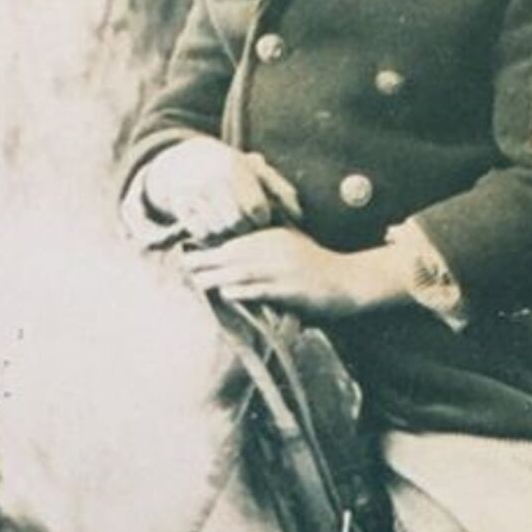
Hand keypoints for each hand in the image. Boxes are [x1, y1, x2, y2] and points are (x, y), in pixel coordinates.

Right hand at [142, 138, 301, 242]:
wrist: (186, 159)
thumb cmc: (233, 169)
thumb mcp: (258, 171)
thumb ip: (281, 190)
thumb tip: (299, 216)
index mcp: (234, 167)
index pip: (256, 208)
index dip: (262, 217)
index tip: (261, 216)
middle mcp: (212, 180)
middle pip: (237, 224)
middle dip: (245, 228)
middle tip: (245, 224)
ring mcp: (193, 194)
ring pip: (218, 232)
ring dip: (227, 234)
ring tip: (229, 224)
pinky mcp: (179, 206)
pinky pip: (200, 234)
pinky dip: (209, 236)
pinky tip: (214, 227)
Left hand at [177, 227, 413, 318]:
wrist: (349, 281)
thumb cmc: (317, 268)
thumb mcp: (292, 246)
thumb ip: (266, 245)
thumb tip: (236, 253)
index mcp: (272, 237)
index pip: (234, 241)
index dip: (209, 248)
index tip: (187, 255)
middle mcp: (274, 249)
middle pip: (231, 255)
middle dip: (205, 262)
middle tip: (182, 268)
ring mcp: (282, 268)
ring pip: (241, 271)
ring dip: (216, 277)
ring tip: (195, 283)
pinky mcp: (290, 288)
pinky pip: (260, 289)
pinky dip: (241, 291)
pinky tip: (225, 294)